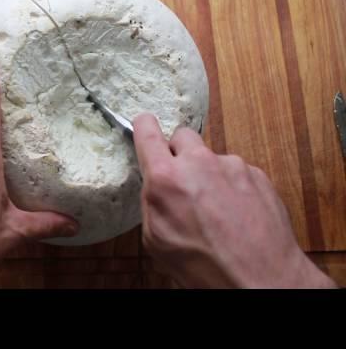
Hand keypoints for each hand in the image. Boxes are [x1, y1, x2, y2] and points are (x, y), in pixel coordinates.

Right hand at [132, 113, 335, 288]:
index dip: (144, 126)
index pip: (147, 131)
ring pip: (211, 157)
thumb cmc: (206, 265)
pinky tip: (235, 213)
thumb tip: (156, 187)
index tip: (144, 125)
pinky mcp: (256, 174)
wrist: (260, 279)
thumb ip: (153, 202)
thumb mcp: (156, 239)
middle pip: (182, 136)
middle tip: (183, 180)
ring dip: (208, 174)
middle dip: (179, 154)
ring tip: (215, 209)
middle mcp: (199, 163)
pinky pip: (236, 171)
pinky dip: (232, 186)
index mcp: (166, 178)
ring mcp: (231, 165)